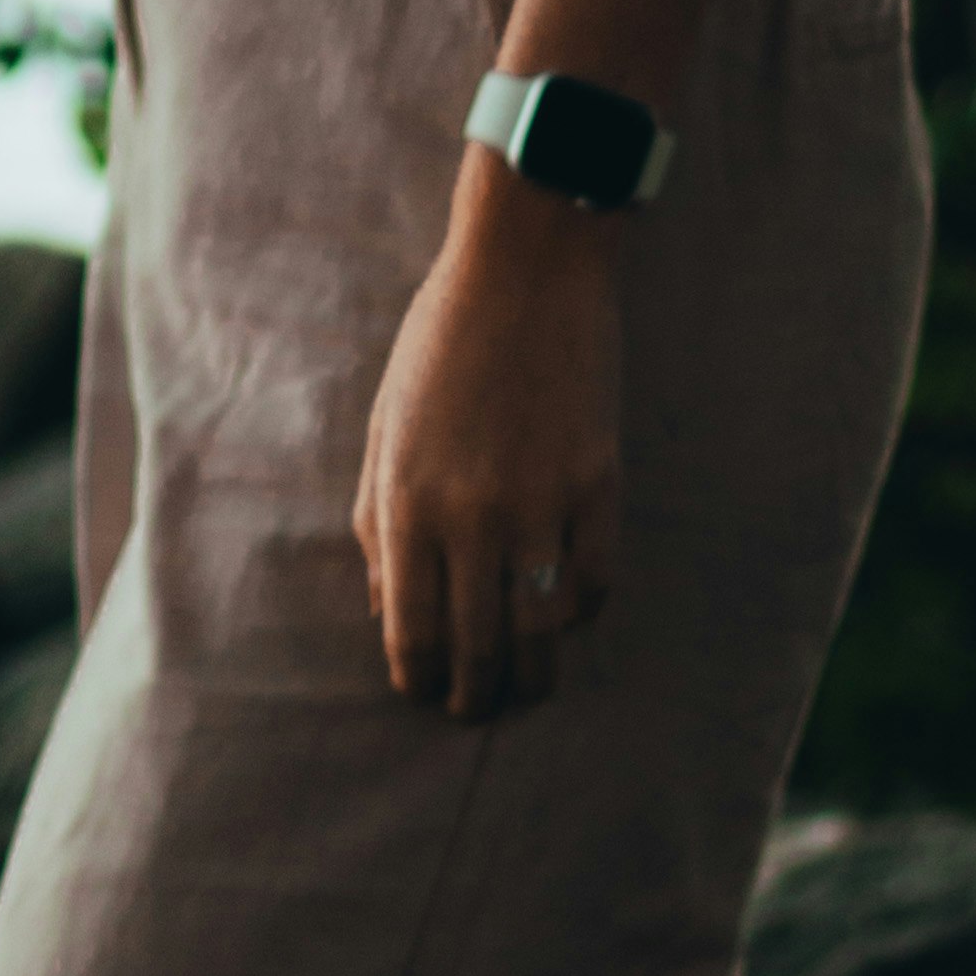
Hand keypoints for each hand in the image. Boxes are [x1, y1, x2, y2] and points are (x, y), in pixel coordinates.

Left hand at [351, 148, 624, 721]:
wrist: (528, 265)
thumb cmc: (441, 340)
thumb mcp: (386, 423)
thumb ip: (377, 519)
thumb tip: (385, 609)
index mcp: (407, 498)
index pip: (410, 628)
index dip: (415, 676)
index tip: (420, 691)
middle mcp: (470, 514)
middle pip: (475, 647)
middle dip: (471, 694)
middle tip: (471, 710)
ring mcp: (541, 504)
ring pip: (540, 635)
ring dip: (531, 679)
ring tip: (524, 691)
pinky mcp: (599, 486)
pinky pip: (594, 585)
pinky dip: (580, 615)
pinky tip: (566, 619)